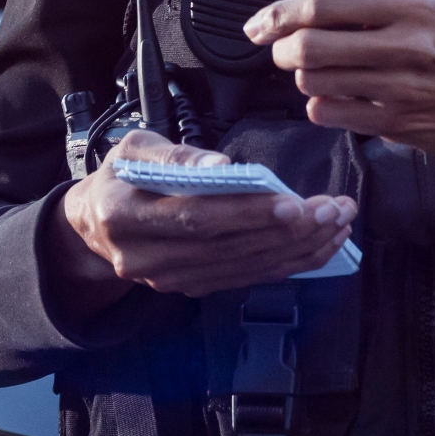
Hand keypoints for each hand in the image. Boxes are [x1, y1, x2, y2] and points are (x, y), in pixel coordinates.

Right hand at [55, 131, 357, 297]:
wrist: (96, 224)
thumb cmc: (123, 176)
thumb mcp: (135, 148)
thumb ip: (177, 156)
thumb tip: (222, 166)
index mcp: (125, 216)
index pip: (196, 217)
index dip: (246, 213)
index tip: (294, 201)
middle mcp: (146, 258)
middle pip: (227, 247)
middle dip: (287, 230)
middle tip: (333, 209)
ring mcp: (169, 280)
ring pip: (243, 267)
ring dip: (297, 248)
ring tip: (338, 223)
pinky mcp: (191, 288)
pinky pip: (246, 278)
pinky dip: (287, 264)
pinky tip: (319, 246)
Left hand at [249, 0, 434, 202]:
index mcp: (411, 8)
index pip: (323, 5)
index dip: (278, 13)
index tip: (260, 22)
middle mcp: (403, 47)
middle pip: (307, 46)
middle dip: (280, 49)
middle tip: (281, 49)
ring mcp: (398, 89)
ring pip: (313, 82)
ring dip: (302, 77)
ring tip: (316, 72)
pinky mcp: (396, 125)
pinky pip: (331, 114)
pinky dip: (321, 106)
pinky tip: (337, 98)